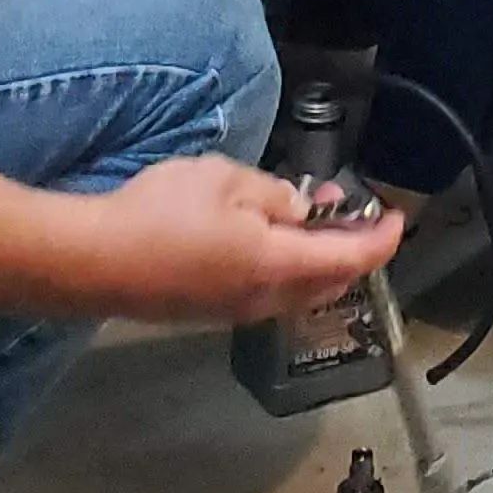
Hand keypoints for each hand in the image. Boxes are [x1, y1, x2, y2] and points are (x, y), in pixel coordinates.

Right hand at [83, 155, 403, 325]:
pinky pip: (266, 292)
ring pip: (297, 290)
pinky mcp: (209, 311)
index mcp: (277, 265)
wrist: (93, 262)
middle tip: (348, 208)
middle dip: (349, 247)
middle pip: (329, 281)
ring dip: (313, 256)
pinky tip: (262, 235)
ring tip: (304, 212)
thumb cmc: (159, 213)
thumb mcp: (224, 181)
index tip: (399, 219)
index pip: (350, 259)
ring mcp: (235, 311)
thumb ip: (273, 195)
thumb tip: (299, 211)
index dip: (381, 240)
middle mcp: (265, 299)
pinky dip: (283, 266)